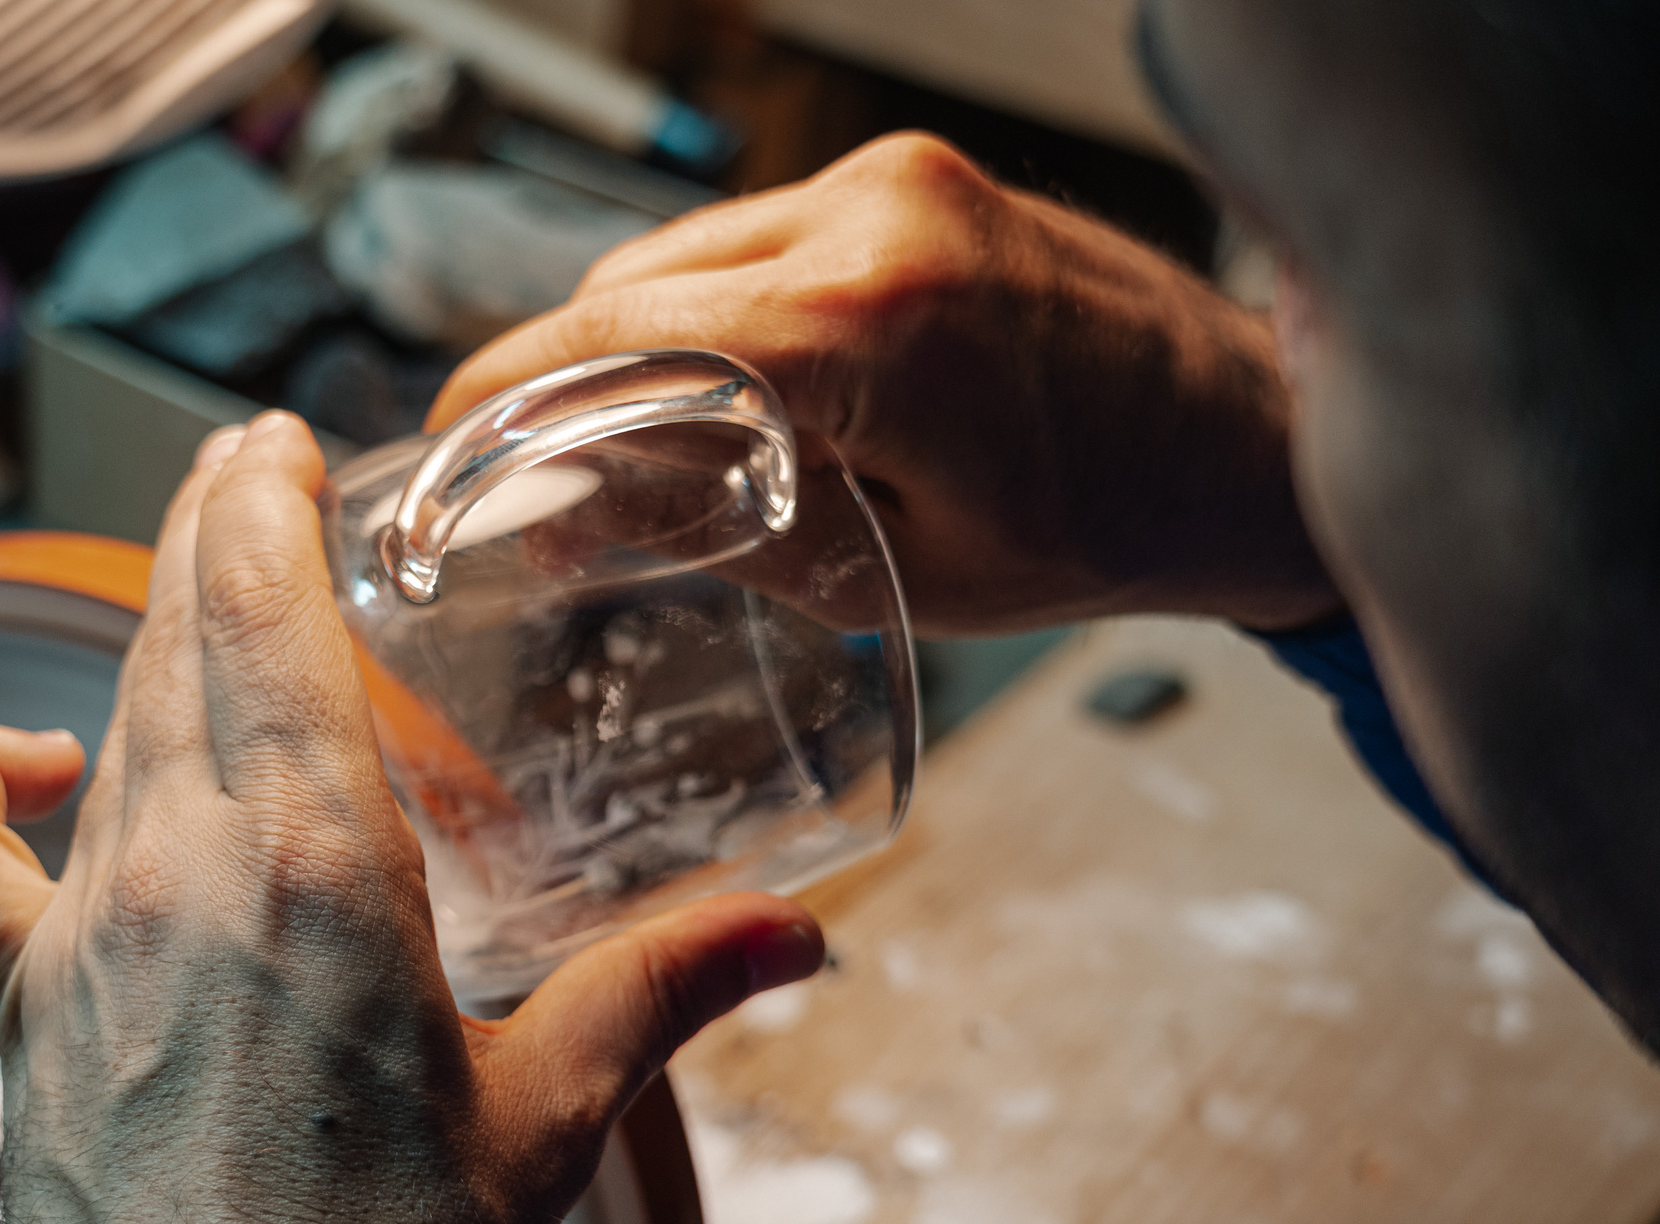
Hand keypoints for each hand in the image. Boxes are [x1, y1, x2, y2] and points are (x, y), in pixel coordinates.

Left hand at [0, 413, 823, 1223]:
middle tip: (245, 469)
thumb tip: (795, 935)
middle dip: (210, 534)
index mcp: (319, 866)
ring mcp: (84, 939)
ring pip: (100, 726)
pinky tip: (23, 761)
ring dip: (141, 640)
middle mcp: (179, 870)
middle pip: (177, 642)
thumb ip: (661, 995)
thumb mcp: (548, 1123)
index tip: (274, 435)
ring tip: (186, 588)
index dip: (262, 500)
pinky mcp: (21, 1015)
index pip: (264, 615)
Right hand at [434, 134, 1340, 635]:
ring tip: (634, 454)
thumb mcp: (900, 570)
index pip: (621, 334)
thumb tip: (573, 519)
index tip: (448, 448)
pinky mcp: (911, 177)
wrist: (1251, 440)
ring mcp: (896, 180)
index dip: (509, 394)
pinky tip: (723, 393)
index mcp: (871, 325)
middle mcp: (875, 216)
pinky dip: (714, 310)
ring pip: (688, 253)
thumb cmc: (1108, 523)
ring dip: (640, 345)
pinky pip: (757, 235)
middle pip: (636, 285)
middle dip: (562, 381)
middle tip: (529, 478)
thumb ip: (724, 528)